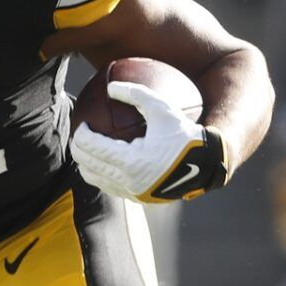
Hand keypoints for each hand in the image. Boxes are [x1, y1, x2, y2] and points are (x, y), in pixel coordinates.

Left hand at [72, 80, 230, 202]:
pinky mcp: (139, 199)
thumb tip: (111, 86)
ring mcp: (132, 192)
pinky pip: (112, 188)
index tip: (83, 123)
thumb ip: (135, 94)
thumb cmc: (185, 133)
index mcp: (129, 161)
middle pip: (87, 166)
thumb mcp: (162, 108)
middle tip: (80, 136)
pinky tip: (107, 163)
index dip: (80, 134)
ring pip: (96, 181)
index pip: (90, 148)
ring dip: (87, 165)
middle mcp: (128, 181)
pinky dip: (104, 175)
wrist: (207, 164)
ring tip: (88, 151)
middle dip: (78, 150)